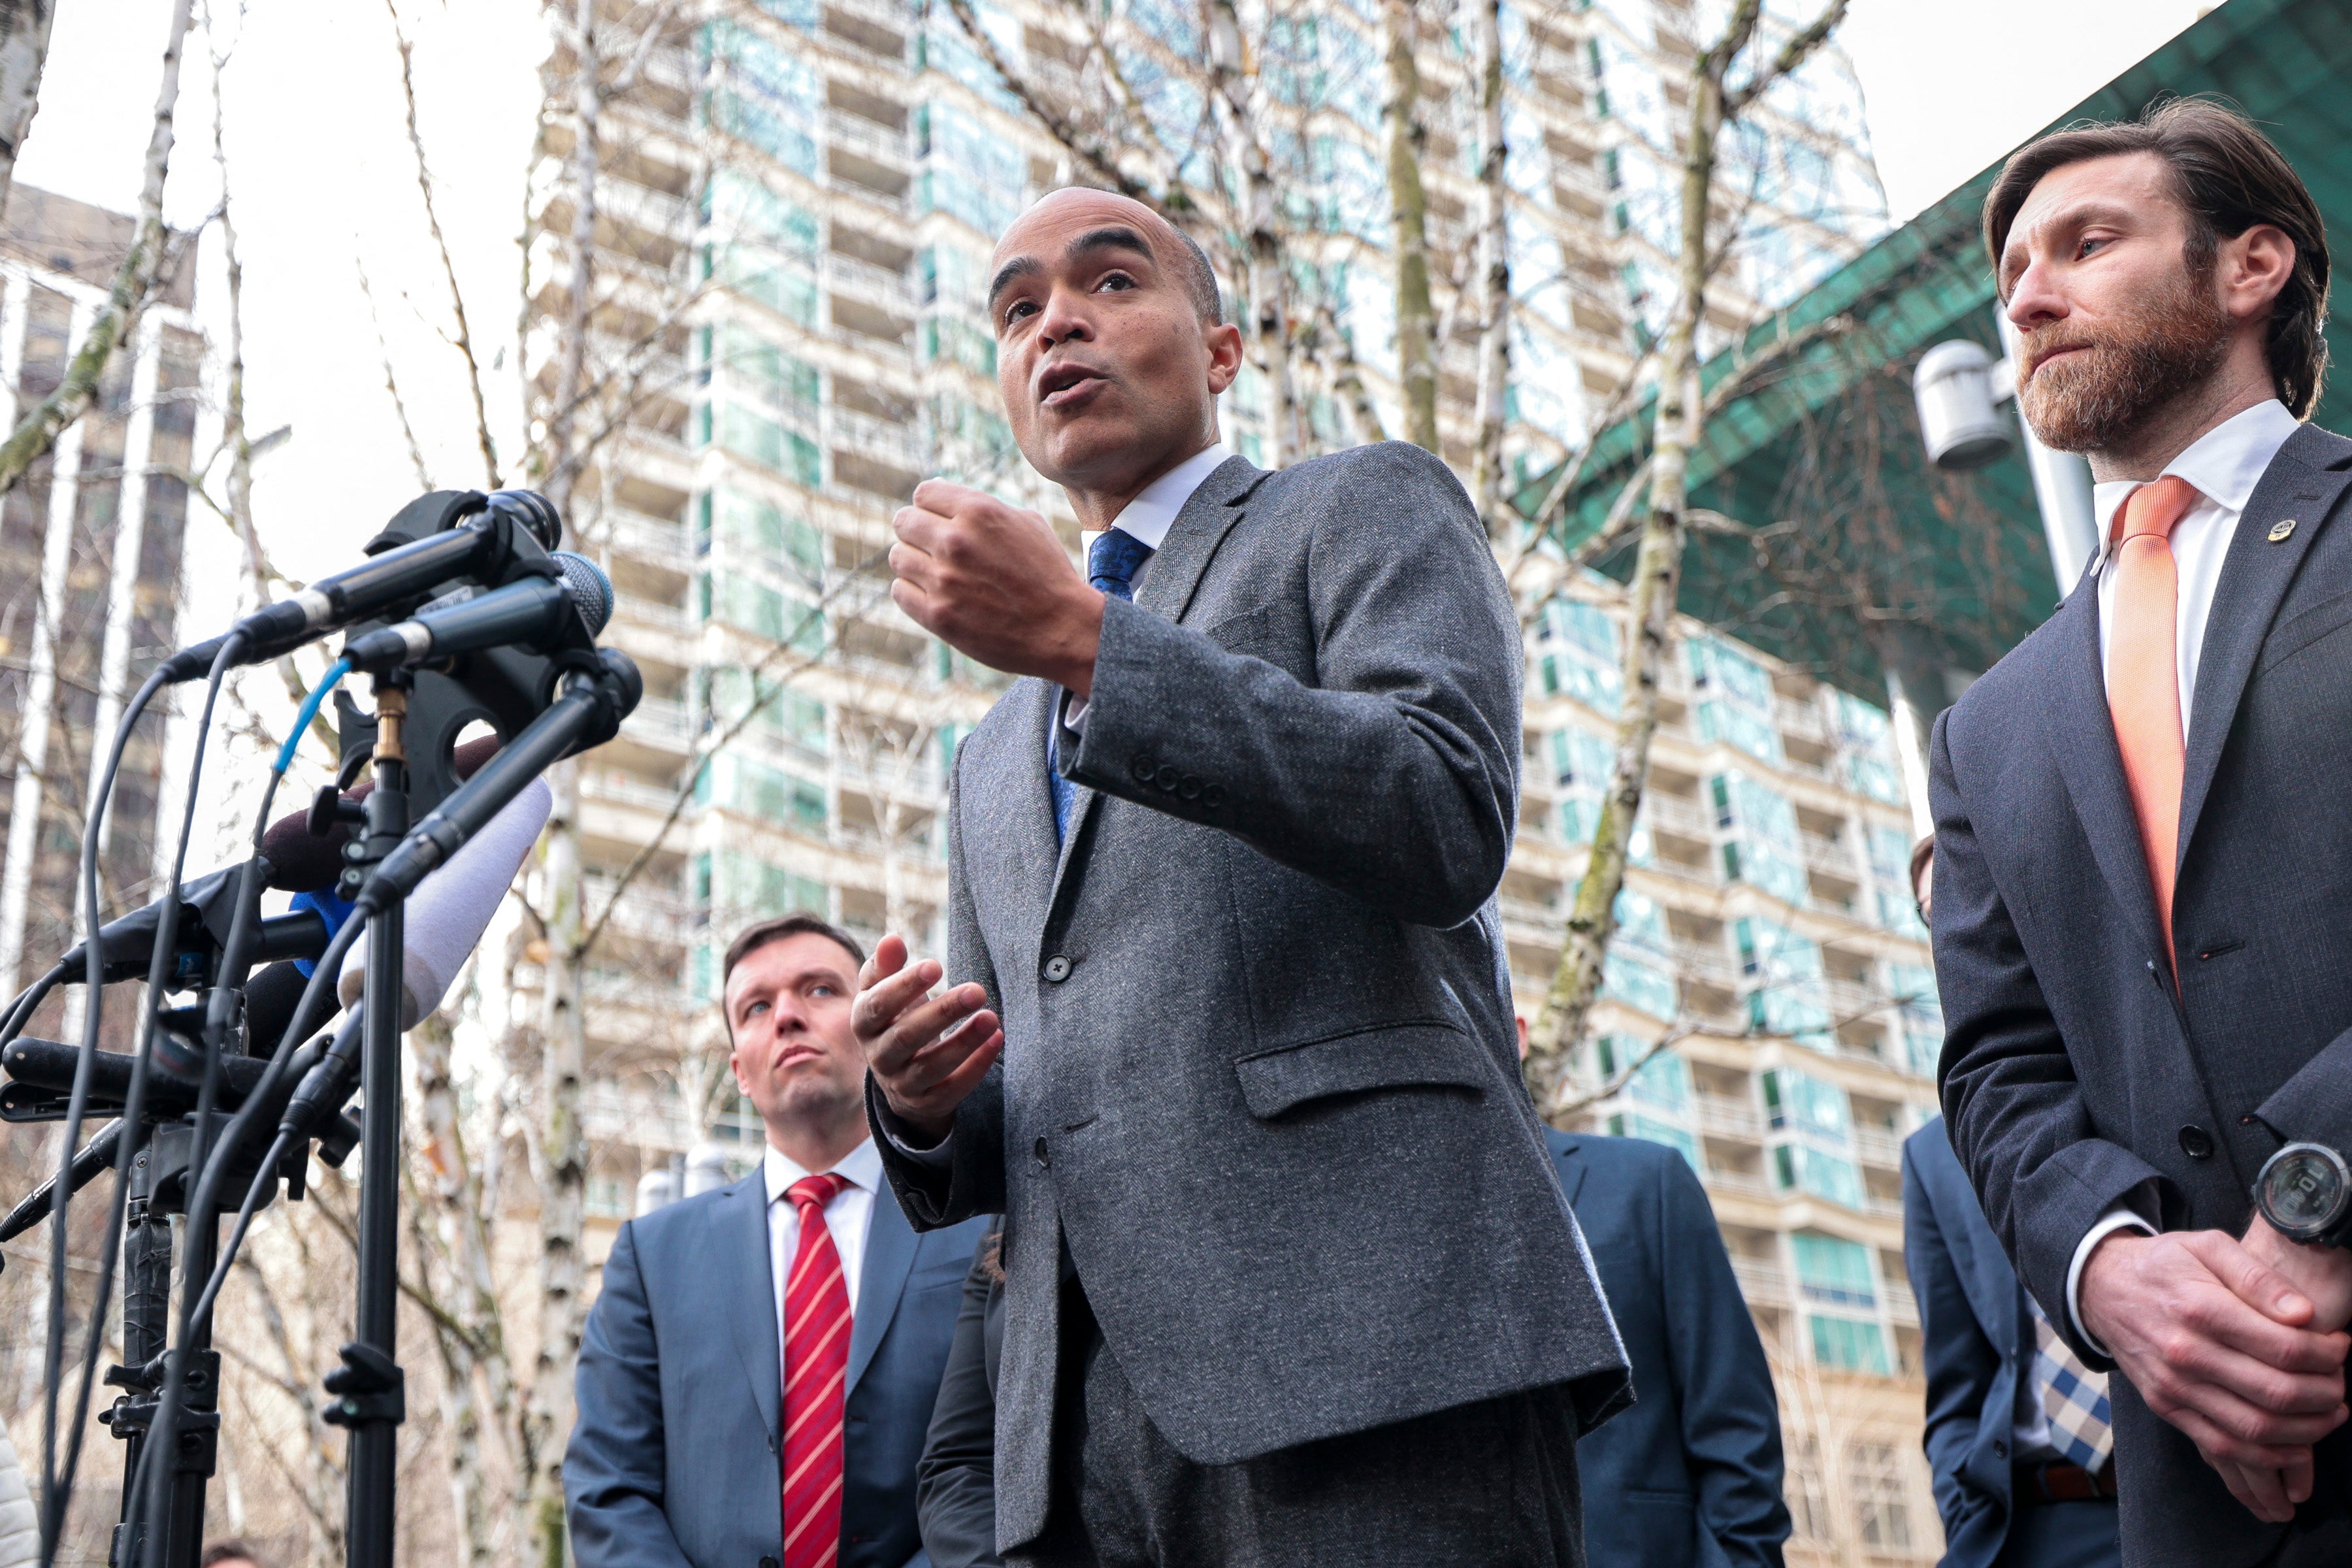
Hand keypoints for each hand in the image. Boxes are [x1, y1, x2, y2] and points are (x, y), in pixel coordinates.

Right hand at [852, 934, 1003, 1143]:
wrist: (899, 1075)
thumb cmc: (895, 1018)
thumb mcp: (883, 992)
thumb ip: (886, 966)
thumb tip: (891, 940)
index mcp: (864, 1024)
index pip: (878, 1006)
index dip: (904, 986)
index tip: (936, 965)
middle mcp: (878, 1057)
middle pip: (906, 1037)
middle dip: (942, 1013)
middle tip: (977, 990)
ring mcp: (902, 1083)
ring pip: (930, 1067)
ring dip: (963, 1043)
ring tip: (991, 1017)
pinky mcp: (928, 1102)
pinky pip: (952, 1089)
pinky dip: (976, 1067)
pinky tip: (997, 1040)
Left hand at [891, 481, 1104, 694]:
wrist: (1063, 628)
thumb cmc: (1048, 574)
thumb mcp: (1026, 523)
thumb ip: (983, 506)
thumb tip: (942, 495)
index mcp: (979, 512)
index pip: (923, 493)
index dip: (931, 506)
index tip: (939, 519)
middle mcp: (956, 541)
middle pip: (904, 521)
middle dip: (917, 531)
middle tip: (933, 547)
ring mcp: (943, 580)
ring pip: (899, 557)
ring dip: (915, 562)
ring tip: (938, 573)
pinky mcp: (937, 614)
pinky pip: (900, 591)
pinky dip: (913, 591)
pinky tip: (936, 594)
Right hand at [2080, 1229, 2350, 1520]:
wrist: (2101, 1288)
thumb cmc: (2165, 1265)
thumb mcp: (2209, 1247)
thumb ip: (2258, 1277)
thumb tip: (2305, 1315)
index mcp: (2199, 1308)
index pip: (2284, 1347)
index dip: (2327, 1354)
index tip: (2341, 1346)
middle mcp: (2184, 1353)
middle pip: (2277, 1392)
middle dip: (2327, 1393)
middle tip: (2341, 1382)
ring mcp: (2173, 1387)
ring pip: (2256, 1428)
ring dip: (2308, 1430)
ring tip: (2331, 1413)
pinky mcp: (2166, 1408)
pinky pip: (2224, 1448)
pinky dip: (2270, 1457)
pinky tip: (2297, 1446)